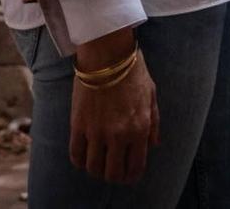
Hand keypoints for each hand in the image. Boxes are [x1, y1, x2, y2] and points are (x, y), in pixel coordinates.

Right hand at [70, 30, 157, 183]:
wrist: (107, 54)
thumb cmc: (132, 71)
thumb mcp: (151, 95)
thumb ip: (154, 123)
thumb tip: (153, 145)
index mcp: (140, 128)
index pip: (135, 167)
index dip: (131, 176)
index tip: (128, 176)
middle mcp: (119, 134)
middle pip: (113, 173)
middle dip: (114, 176)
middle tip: (112, 170)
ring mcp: (97, 131)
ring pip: (93, 168)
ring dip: (96, 170)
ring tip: (98, 163)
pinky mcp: (78, 125)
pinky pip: (76, 155)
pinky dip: (80, 161)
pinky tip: (84, 156)